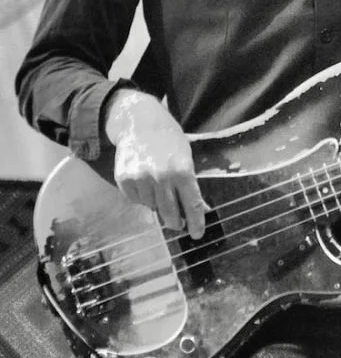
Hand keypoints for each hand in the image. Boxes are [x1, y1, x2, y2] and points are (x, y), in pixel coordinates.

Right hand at [102, 89, 205, 238]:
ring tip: (160, 190)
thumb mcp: (187, 157)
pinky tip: (146, 183)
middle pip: (170, 213)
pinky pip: (136, 200)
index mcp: (182, 170)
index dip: (196, 222)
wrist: (140, 123)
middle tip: (179, 224)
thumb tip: (200, 210)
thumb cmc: (170, 140)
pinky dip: (142, 197)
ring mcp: (141, 179)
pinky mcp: (124, 180)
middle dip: (176, 222)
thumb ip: (192, 184)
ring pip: (152, 207)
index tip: (197, 235)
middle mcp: (162, 177)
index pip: (192, 204)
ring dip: (158, 205)